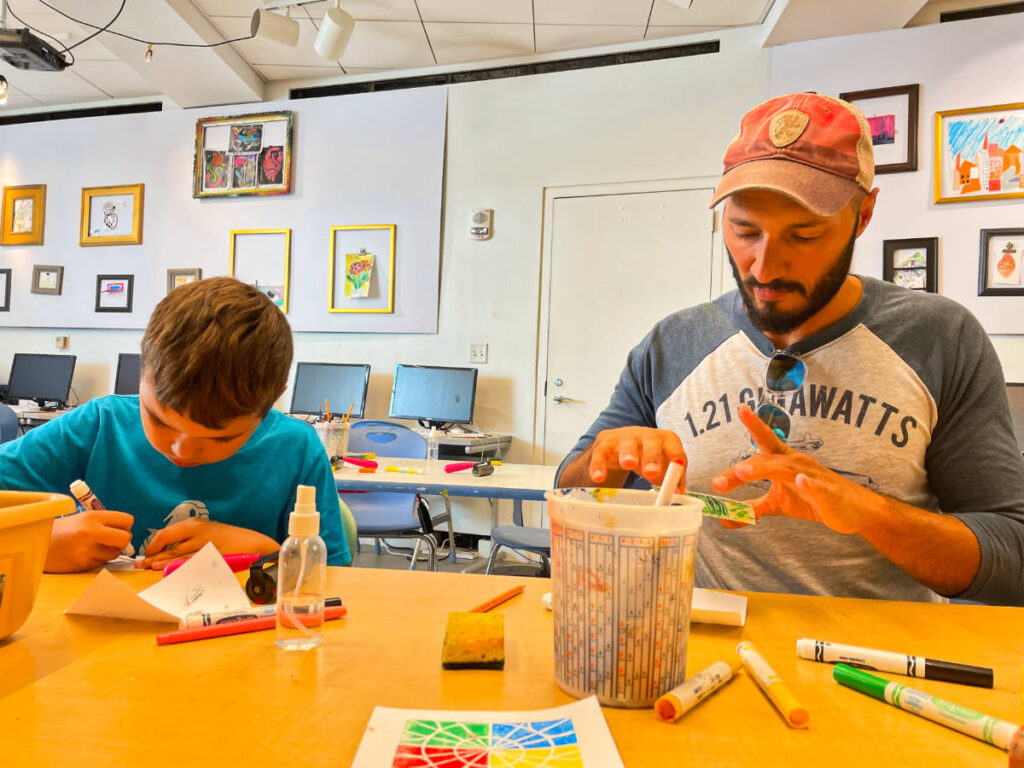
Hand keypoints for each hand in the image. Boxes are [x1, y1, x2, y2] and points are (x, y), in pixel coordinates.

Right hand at [44, 510, 133, 572]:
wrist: (38, 544)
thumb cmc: (64, 529)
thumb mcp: (84, 518)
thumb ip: (105, 522)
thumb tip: (128, 531)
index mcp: (93, 517)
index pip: (127, 520)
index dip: (125, 526)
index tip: (118, 529)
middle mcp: (91, 532)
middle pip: (126, 538)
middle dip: (122, 541)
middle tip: (112, 541)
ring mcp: (86, 549)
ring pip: (115, 553)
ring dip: (109, 552)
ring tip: (94, 547)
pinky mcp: (82, 564)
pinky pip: (102, 563)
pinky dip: (98, 560)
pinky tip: (84, 555)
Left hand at [137, 518, 279, 569]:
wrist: (253, 544)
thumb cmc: (229, 541)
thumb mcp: (207, 534)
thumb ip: (188, 540)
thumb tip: (165, 552)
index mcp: (195, 525)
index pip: (166, 533)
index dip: (153, 545)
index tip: (146, 554)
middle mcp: (199, 531)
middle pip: (169, 543)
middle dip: (152, 555)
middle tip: (141, 564)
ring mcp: (205, 543)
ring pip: (177, 554)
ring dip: (161, 562)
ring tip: (149, 567)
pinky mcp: (212, 556)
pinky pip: (191, 563)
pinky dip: (179, 568)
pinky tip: (169, 571)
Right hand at [588, 426, 687, 489]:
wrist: (619, 445)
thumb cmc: (647, 456)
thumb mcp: (662, 465)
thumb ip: (673, 477)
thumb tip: (680, 491)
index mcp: (664, 439)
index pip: (674, 448)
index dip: (675, 461)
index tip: (675, 474)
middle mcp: (645, 434)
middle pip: (651, 441)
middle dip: (652, 457)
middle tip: (651, 473)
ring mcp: (624, 437)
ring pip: (626, 444)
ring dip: (628, 454)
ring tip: (628, 464)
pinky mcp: (605, 443)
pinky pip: (601, 453)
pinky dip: (599, 465)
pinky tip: (599, 477)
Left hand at [710, 404, 882, 533]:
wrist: (852, 511)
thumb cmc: (812, 500)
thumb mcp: (777, 504)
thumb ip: (752, 508)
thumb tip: (725, 518)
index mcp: (783, 462)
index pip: (766, 440)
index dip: (754, 424)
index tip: (740, 408)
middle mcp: (796, 463)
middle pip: (766, 460)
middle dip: (742, 470)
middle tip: (718, 482)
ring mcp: (812, 476)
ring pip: (786, 470)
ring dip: (764, 470)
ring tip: (743, 471)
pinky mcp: (827, 494)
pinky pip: (817, 487)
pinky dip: (808, 484)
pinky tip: (800, 481)